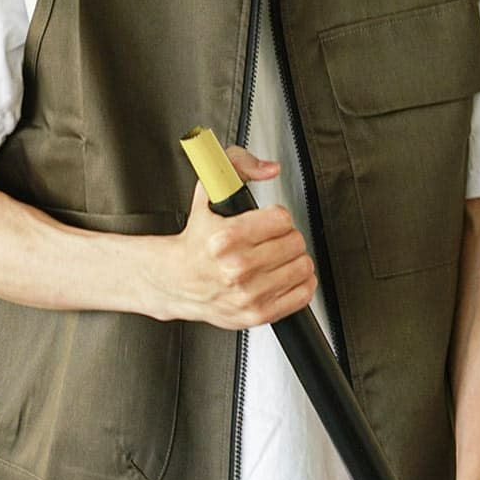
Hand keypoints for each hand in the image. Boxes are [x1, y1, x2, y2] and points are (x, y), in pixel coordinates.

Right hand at [164, 146, 316, 328]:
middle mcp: (237, 268)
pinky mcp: (257, 314)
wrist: (176, 281)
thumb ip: (237, 166)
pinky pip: (302, 294)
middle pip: (294, 242)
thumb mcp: (207, 192)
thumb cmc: (195, 242)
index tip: (268, 221)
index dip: (278, 216)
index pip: (281, 219)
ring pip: (302, 267)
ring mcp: (249, 294)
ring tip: (277, 257)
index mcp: (225, 238)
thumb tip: (268, 169)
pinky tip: (285, 275)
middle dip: (287, 236)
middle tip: (272, 239)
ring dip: (294, 259)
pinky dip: (301, 283)